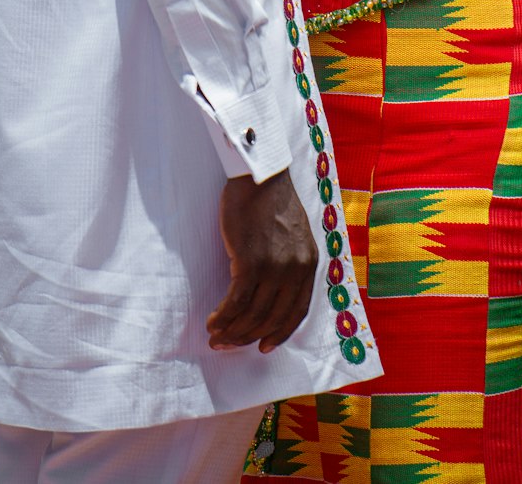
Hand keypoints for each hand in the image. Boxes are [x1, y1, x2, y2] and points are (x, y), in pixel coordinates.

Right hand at [207, 168, 317, 353]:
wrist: (260, 175)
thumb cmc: (271, 200)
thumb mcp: (294, 234)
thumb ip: (290, 260)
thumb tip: (274, 290)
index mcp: (308, 264)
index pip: (297, 312)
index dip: (279, 332)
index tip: (264, 345)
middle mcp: (295, 270)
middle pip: (272, 317)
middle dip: (248, 337)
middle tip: (228, 345)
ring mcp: (274, 267)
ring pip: (252, 314)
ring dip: (232, 331)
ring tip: (216, 337)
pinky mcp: (251, 261)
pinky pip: (236, 301)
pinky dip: (223, 317)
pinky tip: (212, 322)